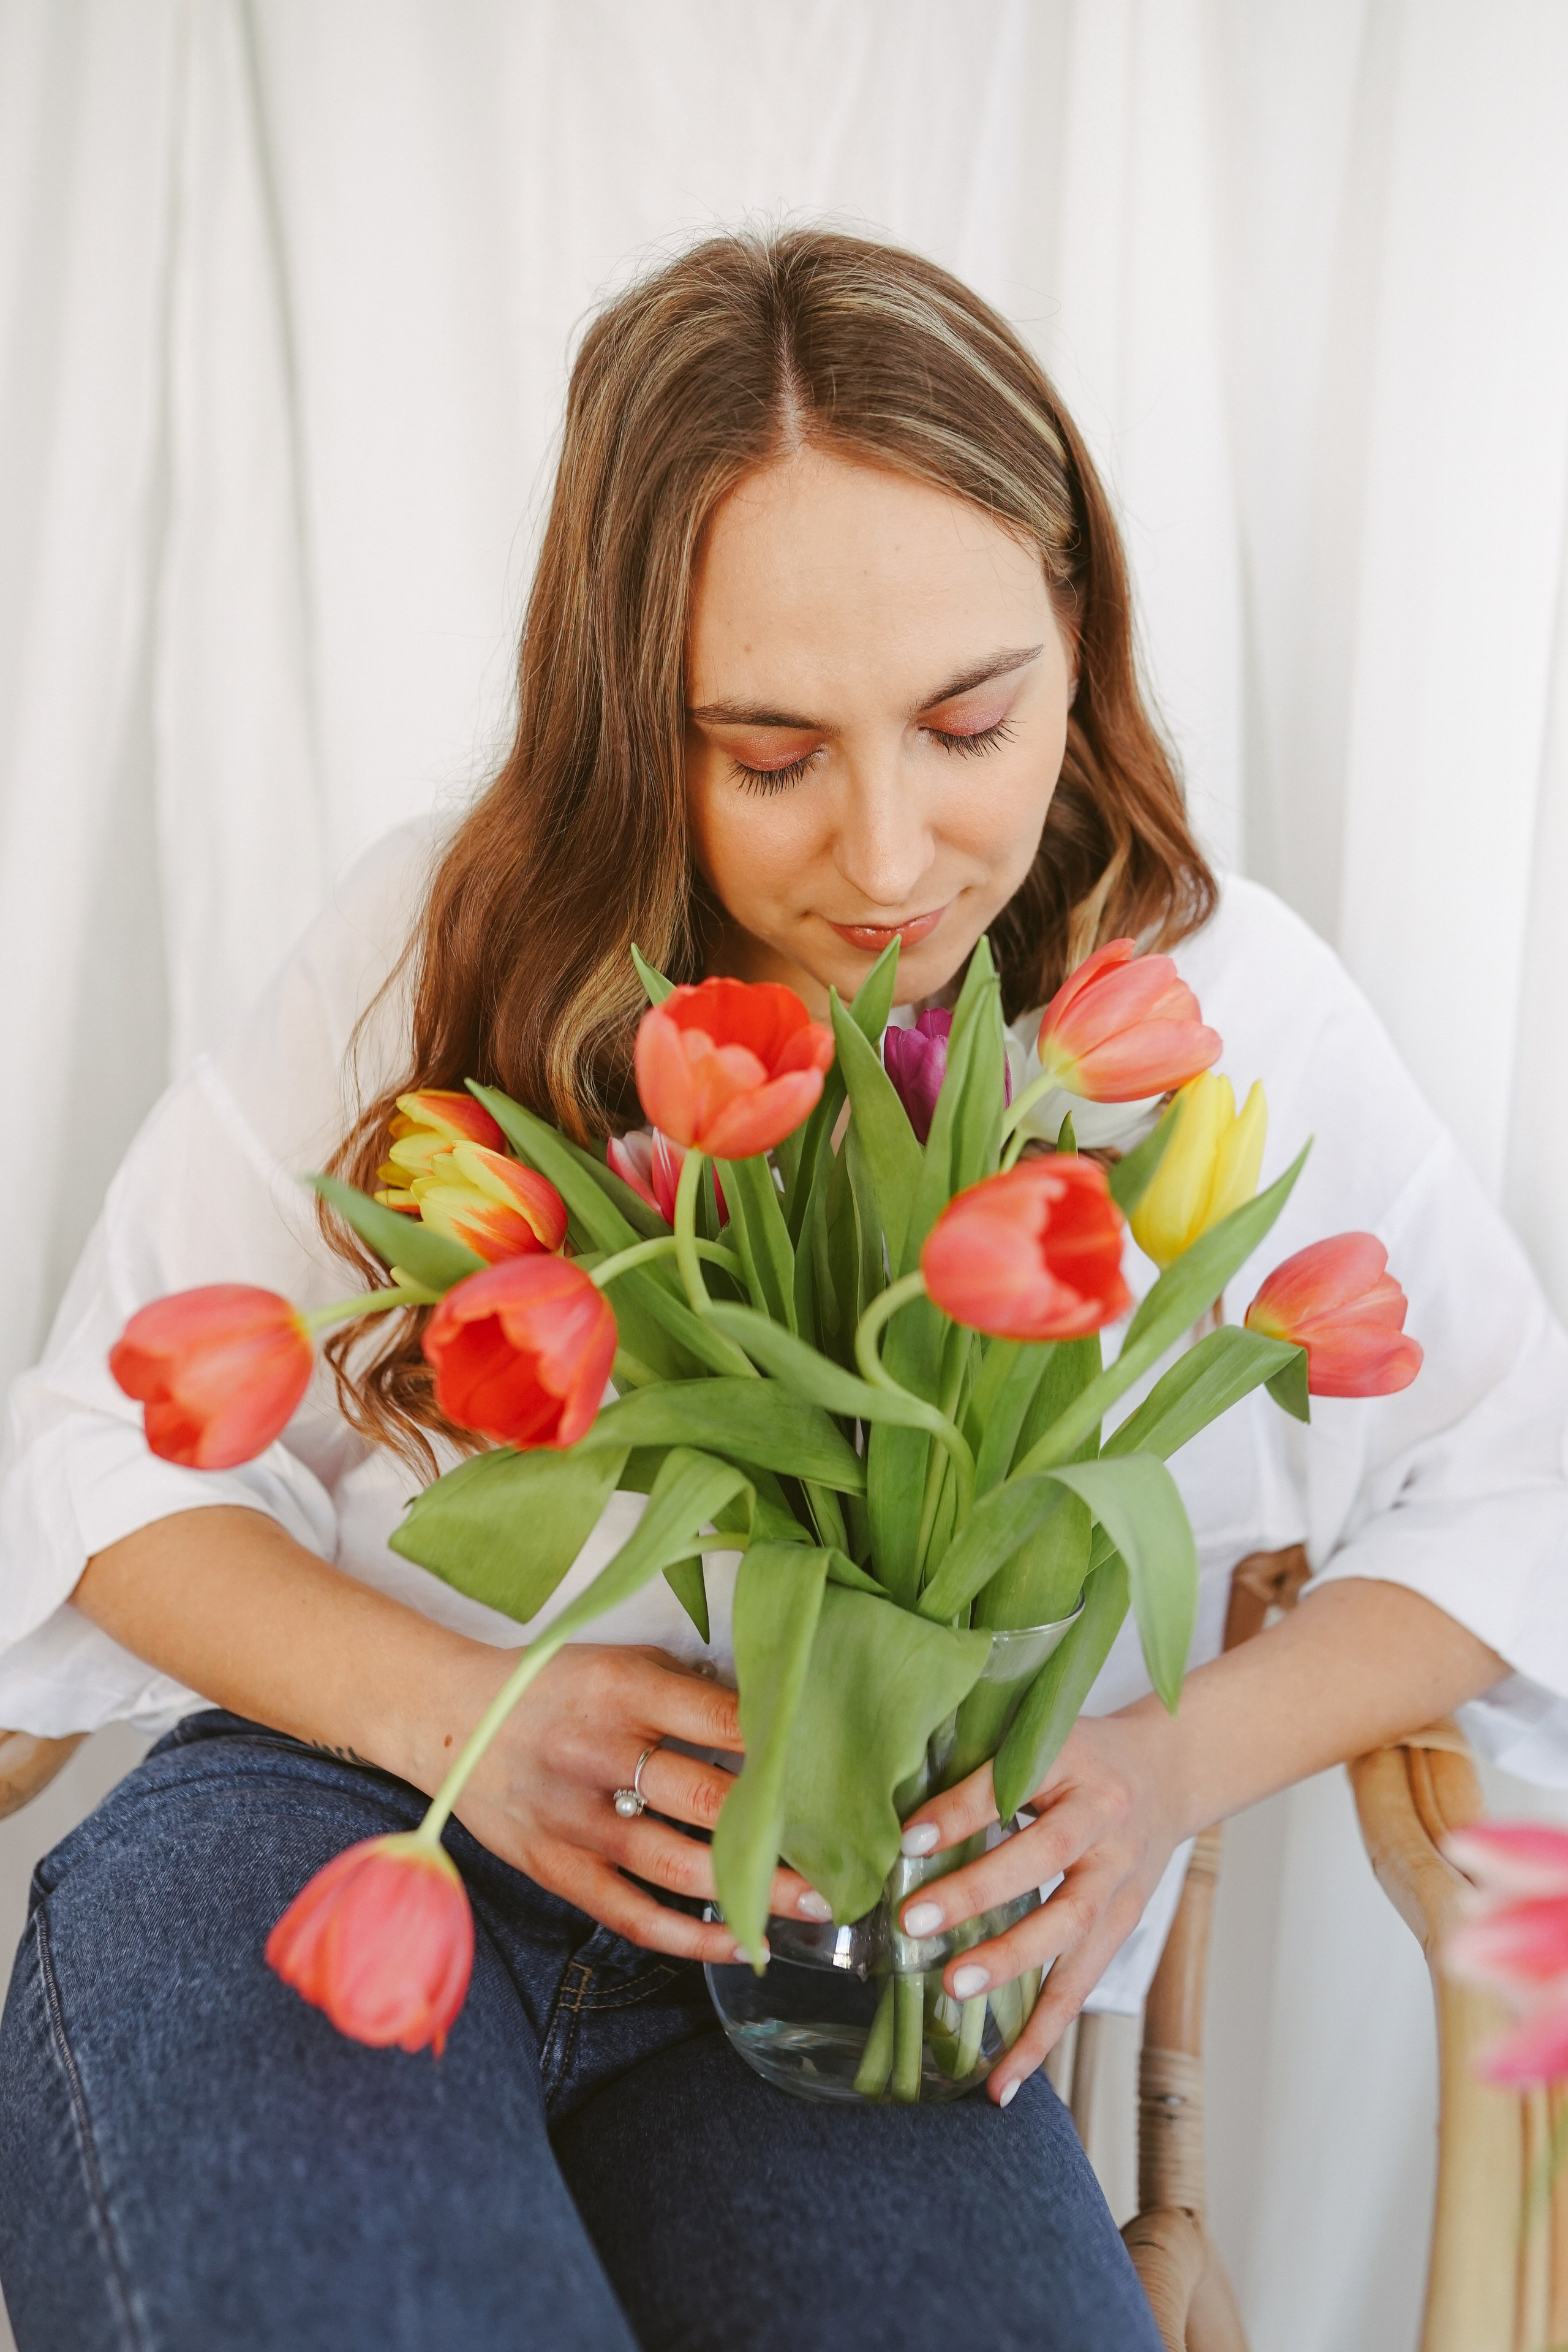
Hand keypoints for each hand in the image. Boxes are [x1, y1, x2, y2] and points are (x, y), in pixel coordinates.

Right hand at [444, 1640, 828, 1964]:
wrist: (449, 1719)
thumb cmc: (551, 1685)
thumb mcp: (620, 1659)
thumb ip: (689, 1688)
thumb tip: (773, 1720)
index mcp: (622, 1688)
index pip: (724, 1719)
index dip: (785, 1748)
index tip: (839, 1771)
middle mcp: (599, 1752)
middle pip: (709, 1797)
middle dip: (785, 1830)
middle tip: (845, 1850)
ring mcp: (575, 1819)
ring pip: (678, 1865)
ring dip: (752, 1889)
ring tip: (813, 1902)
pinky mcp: (556, 1869)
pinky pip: (632, 1915)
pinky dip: (689, 1937)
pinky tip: (740, 1942)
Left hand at [896, 1705, 1187, 2104]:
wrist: (1168, 1775)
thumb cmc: (1080, 1756)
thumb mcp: (1036, 1739)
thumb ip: (977, 1768)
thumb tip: (894, 1817)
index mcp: (1074, 1759)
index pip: (1010, 1785)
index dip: (961, 1812)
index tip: (907, 1838)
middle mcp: (1105, 1819)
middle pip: (1045, 1857)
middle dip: (979, 1891)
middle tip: (916, 1920)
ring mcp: (1121, 1877)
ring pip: (1070, 1926)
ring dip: (1011, 1962)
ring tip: (953, 1987)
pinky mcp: (1124, 1925)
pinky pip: (1081, 1985)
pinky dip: (1043, 2034)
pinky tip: (1003, 2079)